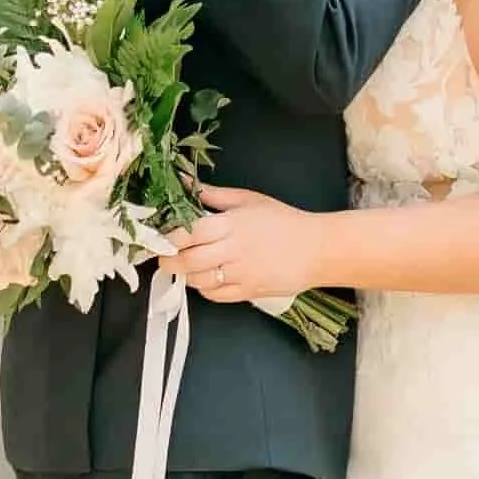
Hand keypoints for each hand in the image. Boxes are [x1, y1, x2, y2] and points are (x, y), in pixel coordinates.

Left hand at [161, 184, 323, 307]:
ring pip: (198, 281)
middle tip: (164, 255)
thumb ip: (213, 195)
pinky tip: (207, 278)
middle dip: (169, 260)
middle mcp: (233, 251)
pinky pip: (215, 295)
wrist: (318, 249)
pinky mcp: (248, 293)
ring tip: (186, 265)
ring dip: (186, 274)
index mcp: (232, 225)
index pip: (189, 233)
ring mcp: (241, 275)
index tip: (160, 236)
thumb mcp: (249, 200)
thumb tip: (184, 183)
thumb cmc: (284, 221)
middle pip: (188, 260)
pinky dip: (205, 288)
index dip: (169, 237)